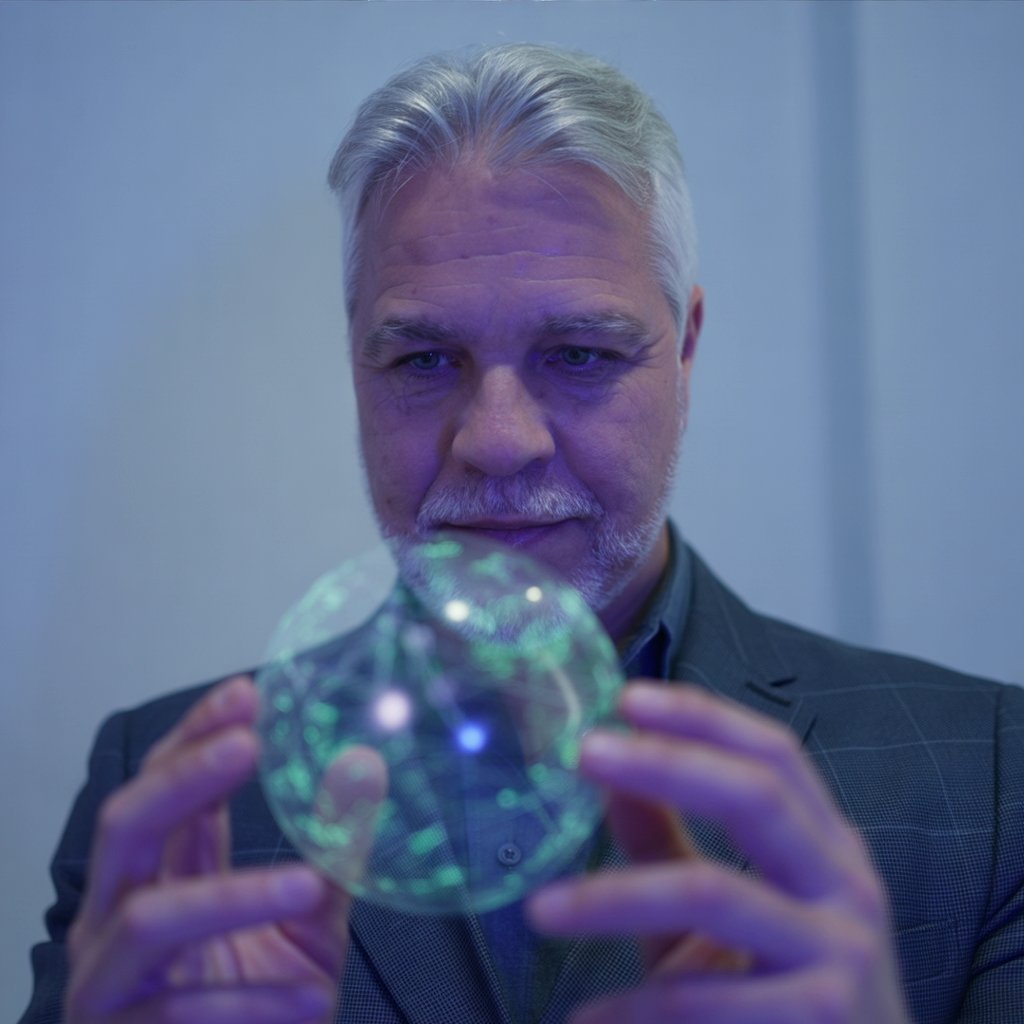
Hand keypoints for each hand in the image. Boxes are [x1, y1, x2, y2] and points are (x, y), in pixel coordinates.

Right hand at [66, 676, 353, 1023]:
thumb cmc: (272, 999)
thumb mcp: (313, 918)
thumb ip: (332, 848)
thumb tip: (366, 762)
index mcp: (158, 874)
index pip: (163, 785)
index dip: (197, 736)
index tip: (247, 692)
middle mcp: (115, 915)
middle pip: (124, 825)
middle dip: (183, 779)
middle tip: (248, 744)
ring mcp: (107, 981)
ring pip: (148, 918)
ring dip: (233, 898)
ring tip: (309, 887)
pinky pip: (178, 1013)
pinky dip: (248, 1003)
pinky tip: (309, 1000)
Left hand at [528, 681, 909, 1023]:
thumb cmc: (777, 1000)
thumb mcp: (719, 915)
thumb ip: (667, 846)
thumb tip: (608, 779)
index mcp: (828, 847)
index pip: (774, 754)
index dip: (706, 717)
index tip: (628, 697)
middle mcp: (846, 887)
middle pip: (757, 795)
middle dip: (667, 763)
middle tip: (586, 750)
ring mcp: (841, 955)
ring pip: (711, 891)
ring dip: (611, 898)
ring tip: (540, 910)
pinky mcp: (821, 1020)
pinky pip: (701, 999)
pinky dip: (630, 1009)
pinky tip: (582, 1020)